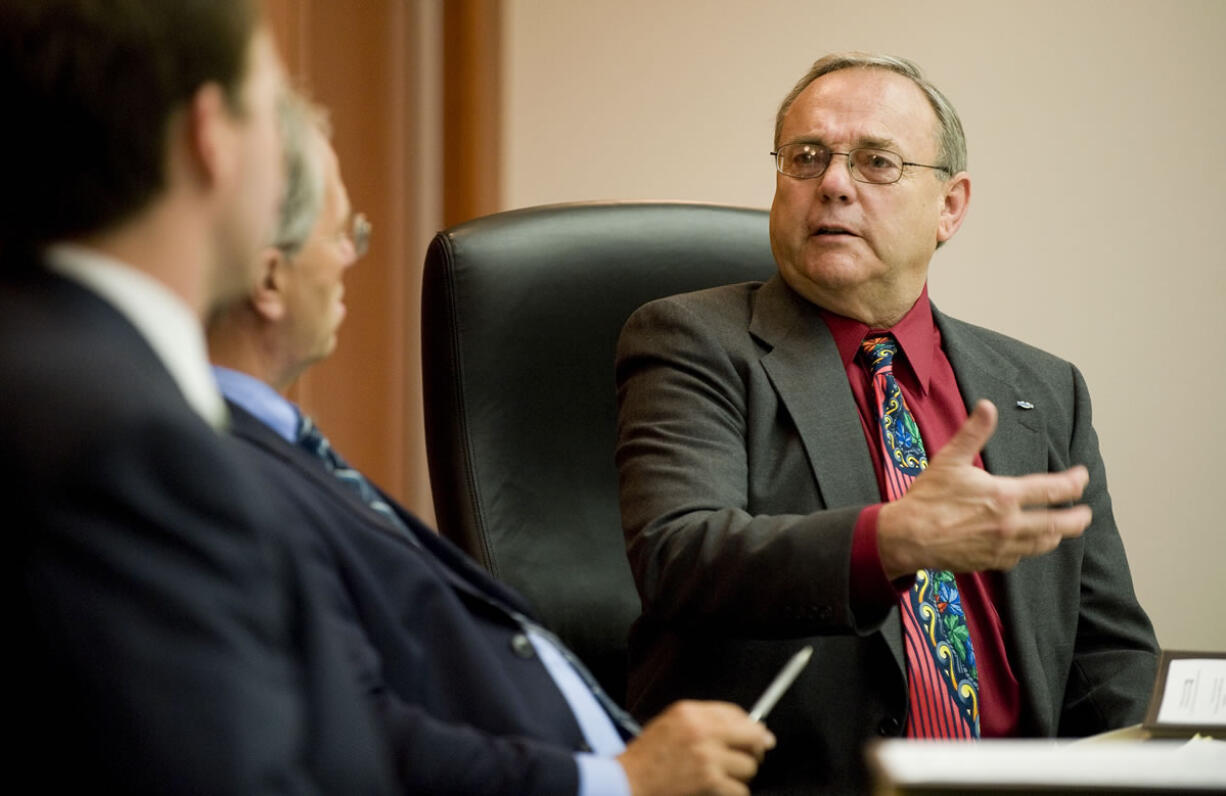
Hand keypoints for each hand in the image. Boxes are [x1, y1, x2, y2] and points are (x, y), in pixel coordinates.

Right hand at [617, 701, 775, 795]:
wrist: (626, 784)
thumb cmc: (646, 759)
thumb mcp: (670, 724)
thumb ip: (704, 721)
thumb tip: (751, 729)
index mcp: (690, 713)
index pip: (736, 713)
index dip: (751, 727)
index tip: (758, 737)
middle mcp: (702, 731)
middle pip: (753, 737)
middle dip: (754, 751)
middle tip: (747, 759)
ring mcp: (708, 758)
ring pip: (749, 768)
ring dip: (738, 777)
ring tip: (717, 778)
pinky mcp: (711, 783)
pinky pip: (740, 791)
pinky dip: (731, 794)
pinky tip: (714, 791)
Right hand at [877, 399, 1091, 578]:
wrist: (908, 537)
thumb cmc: (927, 498)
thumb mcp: (950, 459)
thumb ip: (974, 433)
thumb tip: (988, 406)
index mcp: (1005, 496)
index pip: (1053, 490)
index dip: (1073, 483)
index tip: (1082, 477)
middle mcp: (1010, 524)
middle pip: (1059, 524)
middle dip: (1078, 519)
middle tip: (1086, 514)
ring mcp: (1003, 546)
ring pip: (1042, 544)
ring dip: (1056, 535)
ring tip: (1061, 529)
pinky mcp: (991, 562)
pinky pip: (1019, 557)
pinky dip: (1028, 548)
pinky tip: (1025, 543)